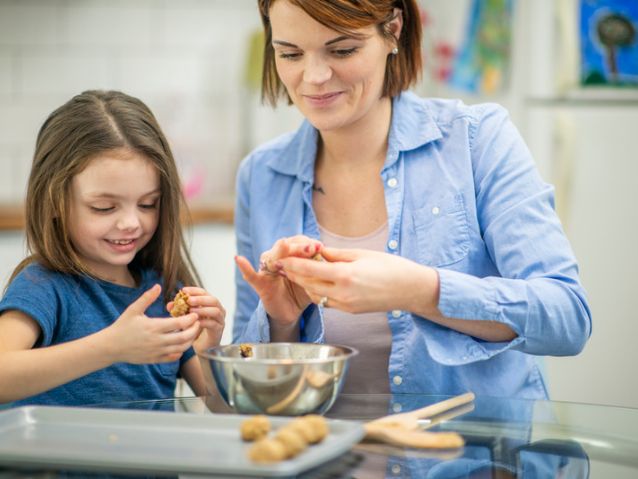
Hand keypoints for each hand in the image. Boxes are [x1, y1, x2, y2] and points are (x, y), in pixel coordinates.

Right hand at [105, 284, 200, 363]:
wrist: (110, 347)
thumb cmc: (122, 326)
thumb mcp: (133, 310)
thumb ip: (147, 298)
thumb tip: (158, 285)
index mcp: (153, 327)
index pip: (179, 324)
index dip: (190, 319)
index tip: (194, 314)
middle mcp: (157, 341)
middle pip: (184, 337)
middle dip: (194, 330)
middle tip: (197, 323)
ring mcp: (156, 352)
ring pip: (181, 349)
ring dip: (190, 340)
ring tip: (192, 332)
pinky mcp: (154, 360)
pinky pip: (172, 357)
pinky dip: (180, 351)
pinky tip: (181, 344)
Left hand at [168, 286, 225, 352]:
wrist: (201, 346)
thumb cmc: (194, 329)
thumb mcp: (185, 317)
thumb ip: (179, 310)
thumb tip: (169, 305)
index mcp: (210, 303)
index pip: (204, 292)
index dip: (195, 290)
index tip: (184, 290)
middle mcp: (218, 309)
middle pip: (213, 300)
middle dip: (200, 299)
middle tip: (189, 300)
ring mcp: (220, 320)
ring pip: (215, 311)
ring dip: (203, 310)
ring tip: (191, 311)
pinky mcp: (219, 330)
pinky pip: (213, 324)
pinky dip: (204, 322)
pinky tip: (195, 322)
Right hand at [235, 236, 322, 335]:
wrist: (291, 312)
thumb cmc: (302, 291)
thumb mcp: (313, 279)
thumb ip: (317, 268)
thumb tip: (327, 256)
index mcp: (291, 256)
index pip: (298, 243)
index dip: (309, 244)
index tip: (320, 246)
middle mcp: (277, 259)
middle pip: (286, 247)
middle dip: (299, 246)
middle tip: (312, 248)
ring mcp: (267, 271)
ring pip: (271, 257)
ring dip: (279, 251)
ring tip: (284, 245)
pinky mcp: (260, 284)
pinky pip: (251, 275)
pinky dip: (245, 267)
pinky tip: (238, 259)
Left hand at [279, 247, 440, 315]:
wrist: (410, 289)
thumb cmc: (390, 267)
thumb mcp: (361, 254)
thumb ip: (335, 254)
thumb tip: (316, 251)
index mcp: (345, 276)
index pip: (309, 270)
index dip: (292, 264)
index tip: (280, 257)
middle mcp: (343, 293)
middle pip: (308, 285)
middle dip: (293, 274)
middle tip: (282, 264)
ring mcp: (346, 305)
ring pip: (315, 295)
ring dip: (305, 284)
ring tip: (296, 272)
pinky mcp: (350, 311)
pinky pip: (326, 302)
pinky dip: (318, 292)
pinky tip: (316, 283)